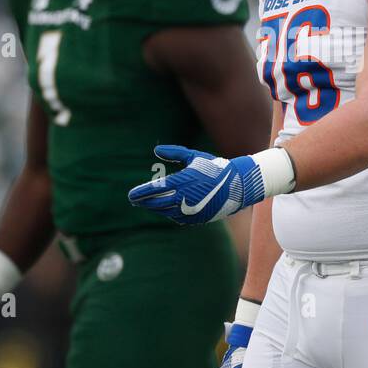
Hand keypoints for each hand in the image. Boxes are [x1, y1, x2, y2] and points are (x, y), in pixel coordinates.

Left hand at [127, 145, 268, 224]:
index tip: (131, 195)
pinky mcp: (197, 218)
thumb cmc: (215, 167)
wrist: (237, 185)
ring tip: (148, 204)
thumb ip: (174, 153)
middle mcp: (183, 198)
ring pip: (165, 212)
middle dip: (144, 202)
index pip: (154, 190)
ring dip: (155, 208)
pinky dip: (170, 213)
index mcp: (181, 182)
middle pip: (156, 203)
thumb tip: (156, 150)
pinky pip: (178, 218)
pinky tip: (166, 209)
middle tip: (134, 201)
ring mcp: (190, 210)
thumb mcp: (194, 156)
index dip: (140, 193)